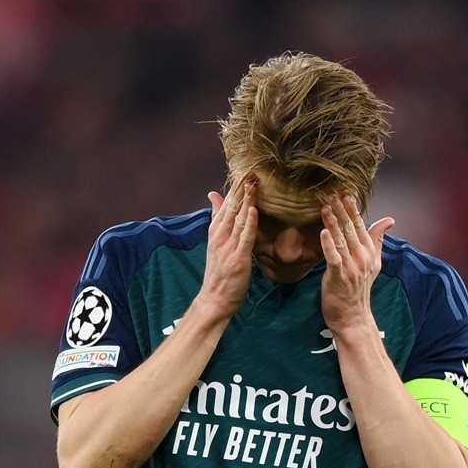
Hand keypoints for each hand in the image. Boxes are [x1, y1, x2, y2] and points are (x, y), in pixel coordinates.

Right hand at [199, 177, 257, 317]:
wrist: (214, 299)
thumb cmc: (219, 271)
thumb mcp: (215, 241)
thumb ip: (217, 217)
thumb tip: (213, 194)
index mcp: (215, 230)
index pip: (226, 202)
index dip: (235, 185)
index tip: (244, 168)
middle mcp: (220, 235)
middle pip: (231, 207)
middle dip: (241, 188)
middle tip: (251, 168)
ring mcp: (228, 246)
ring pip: (238, 218)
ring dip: (246, 200)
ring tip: (253, 182)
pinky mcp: (238, 258)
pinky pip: (245, 237)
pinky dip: (249, 222)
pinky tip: (253, 209)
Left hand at [319, 193, 393, 329]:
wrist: (354, 316)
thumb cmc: (358, 288)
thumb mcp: (372, 262)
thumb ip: (377, 240)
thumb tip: (389, 220)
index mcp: (369, 252)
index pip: (362, 226)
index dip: (353, 209)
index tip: (346, 192)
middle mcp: (362, 257)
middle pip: (351, 229)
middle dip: (341, 210)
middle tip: (332, 192)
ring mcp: (351, 267)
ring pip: (341, 239)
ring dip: (333, 222)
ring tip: (325, 206)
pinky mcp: (339, 277)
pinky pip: (334, 258)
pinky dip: (329, 245)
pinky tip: (323, 232)